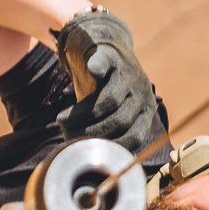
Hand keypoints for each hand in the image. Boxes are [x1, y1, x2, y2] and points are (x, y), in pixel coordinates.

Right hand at [55, 9, 170, 165]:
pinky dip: (91, 80)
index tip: (89, 152)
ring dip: (80, 117)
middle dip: (90, 134)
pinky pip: (102, 69)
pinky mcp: (109, 56)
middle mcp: (141, 92)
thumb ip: (109, 134)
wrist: (101, 44)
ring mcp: (127, 73)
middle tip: (67, 137)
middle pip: (119, 122)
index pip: (134, 138)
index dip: (110, 148)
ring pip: (107, 103)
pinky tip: (72, 96)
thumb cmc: (102, 87)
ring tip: (62, 121)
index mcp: (145, 110)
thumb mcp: (112, 112)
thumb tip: (92, 165)